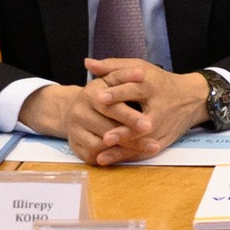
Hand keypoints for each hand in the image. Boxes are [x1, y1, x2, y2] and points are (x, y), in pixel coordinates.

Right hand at [17, 78, 149, 164]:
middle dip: (131, 137)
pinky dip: (112, 158)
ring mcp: (75, 131)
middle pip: (107, 129)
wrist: (80, 109)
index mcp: (89, 94)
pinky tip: (131, 156)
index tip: (149, 124)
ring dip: (125, 149)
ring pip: (101, 145)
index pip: (110, 108)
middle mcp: (78, 113)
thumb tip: (141, 72)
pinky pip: (94, 157)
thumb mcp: (114, 80)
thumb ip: (127, 75)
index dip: (129, 117)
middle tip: (153, 145)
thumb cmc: (105, 92)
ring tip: (149, 149)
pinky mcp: (76, 146)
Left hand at [73, 58, 210, 164]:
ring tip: (102, 156)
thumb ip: (113, 66)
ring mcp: (162, 128)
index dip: (116, 94)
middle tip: (105, 137)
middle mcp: (159, 109)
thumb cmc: (160, 82)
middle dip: (123, 131)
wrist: (192, 99)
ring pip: (141, 141)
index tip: (98, 99)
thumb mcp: (139, 68)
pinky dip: (126, 157)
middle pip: (140, 122)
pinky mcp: (162, 141)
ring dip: (122, 150)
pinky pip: (143, 152)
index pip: (134, 90)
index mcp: (152, 87)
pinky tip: (109, 161)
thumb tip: (87, 63)